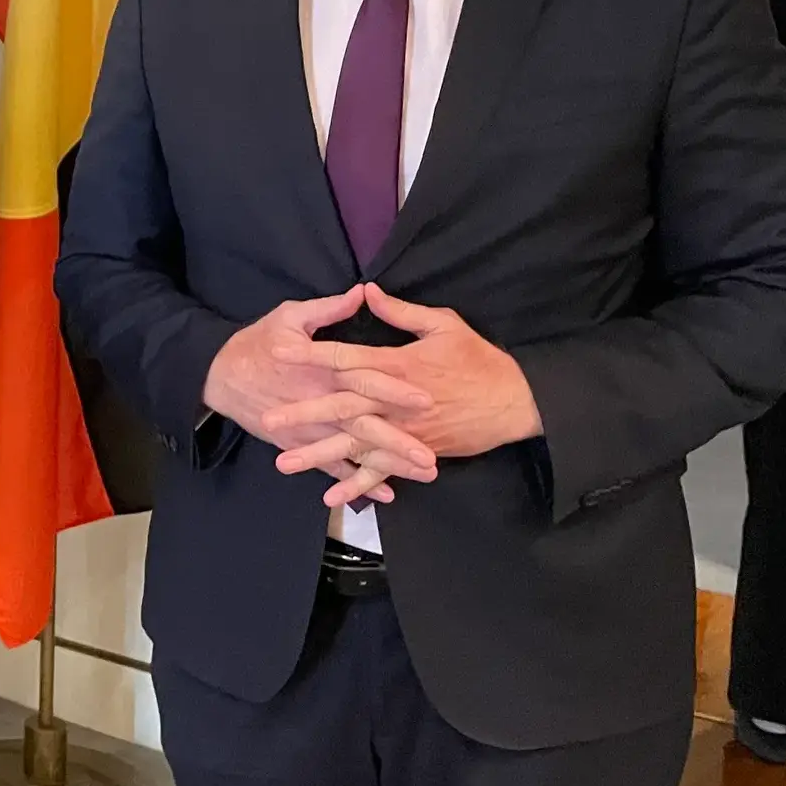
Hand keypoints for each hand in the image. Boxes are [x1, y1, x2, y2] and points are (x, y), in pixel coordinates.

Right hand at [205, 288, 438, 503]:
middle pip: (364, 423)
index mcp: (322, 368)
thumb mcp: (290, 316)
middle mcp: (319, 402)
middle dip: (398, 440)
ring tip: (423, 474)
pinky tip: (385, 493)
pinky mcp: (299, 442)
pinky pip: (331, 466)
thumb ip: (328, 308)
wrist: (218, 375)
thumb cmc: (257, 342)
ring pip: (353, 449)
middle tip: (430, 456)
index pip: (364, 379)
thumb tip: (363, 293)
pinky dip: (356, 482)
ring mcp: (308, 428)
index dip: (394, 388)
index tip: (426, 398)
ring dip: (388, 464)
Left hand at [273, 282, 542, 460]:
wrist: (516, 402)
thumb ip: (401, 312)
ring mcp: (404, 431)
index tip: (279, 353)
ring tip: (285, 464)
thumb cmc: (479, 360)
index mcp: (397, 365)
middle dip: (303, 414)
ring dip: (319, 455)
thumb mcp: (444, 325)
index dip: (311, 355)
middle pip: (340, 407)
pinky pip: (382, 471)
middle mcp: (395, 402)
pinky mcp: (416, 452)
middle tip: (269, 420)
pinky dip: (358, 484)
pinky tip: (330, 494)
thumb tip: (367, 291)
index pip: (345, 358)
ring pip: (354, 445)